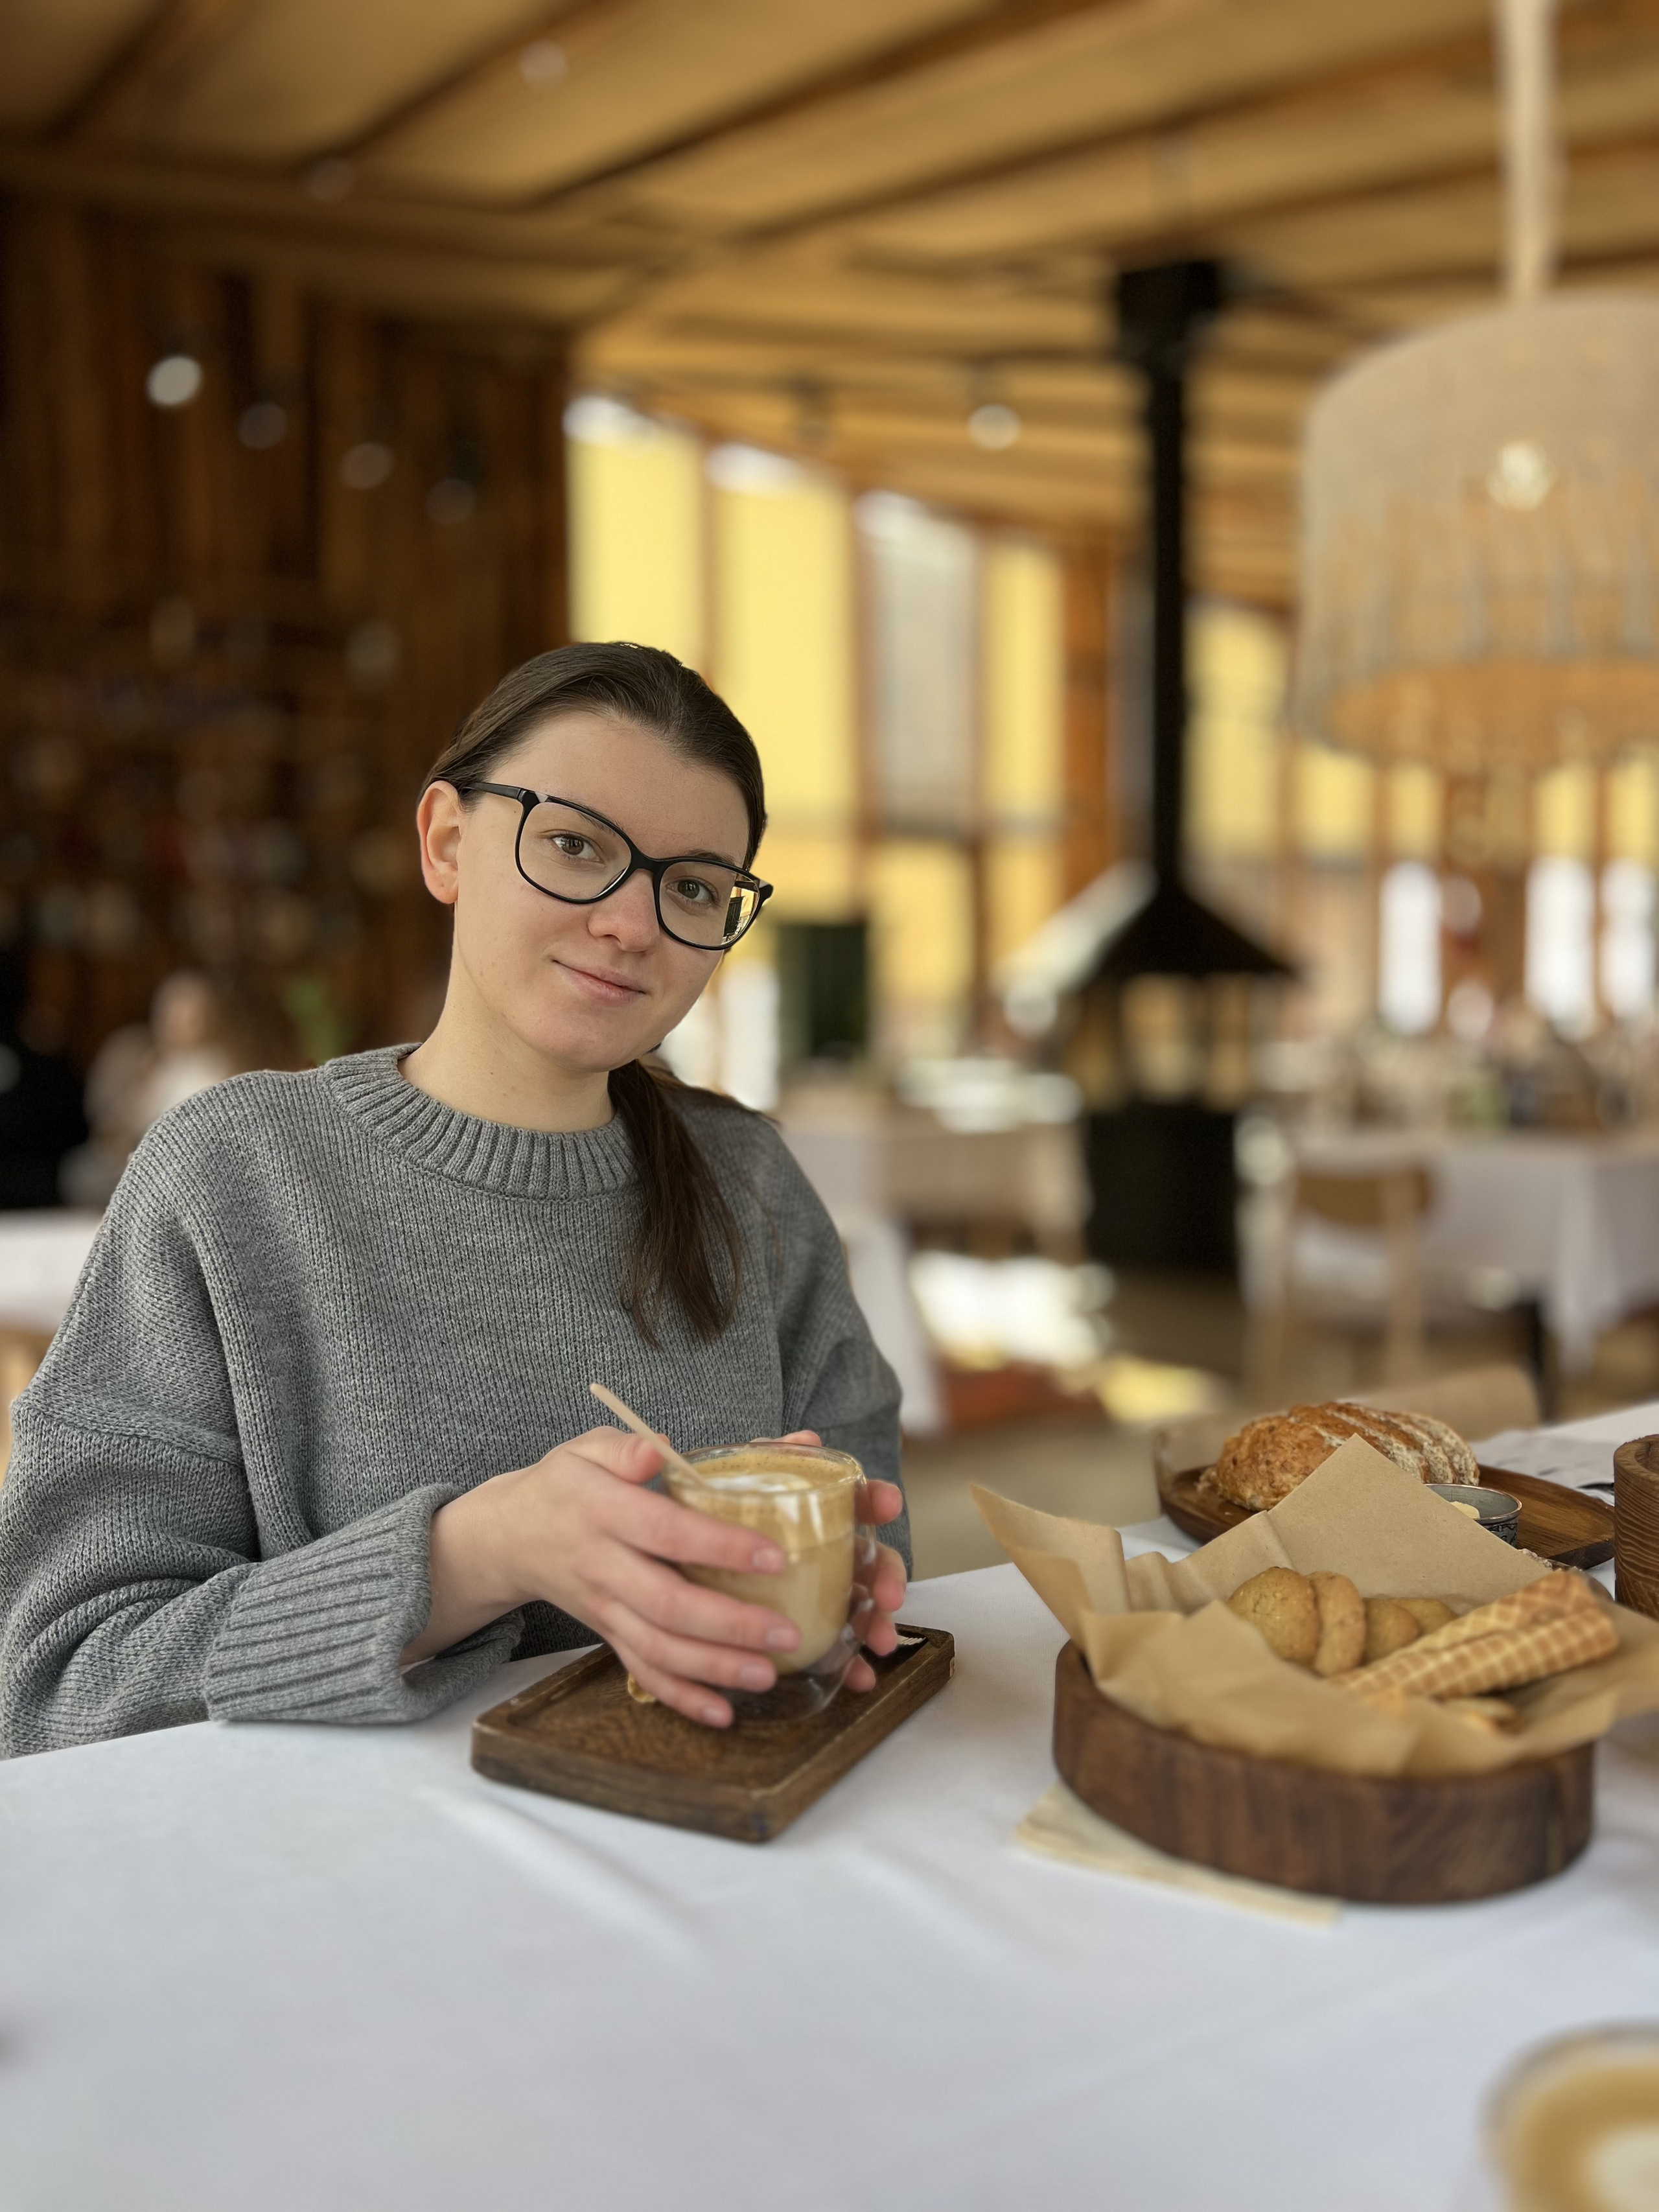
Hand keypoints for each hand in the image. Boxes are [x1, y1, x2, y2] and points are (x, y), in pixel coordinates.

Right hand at [406, 1426, 808, 1725]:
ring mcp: (604, 1608)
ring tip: (768, 1676)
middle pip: (667, 1605)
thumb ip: (625, 1448)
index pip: (667, 1533)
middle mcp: (603, 1567)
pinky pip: (641, 1672)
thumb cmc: (566, 1484)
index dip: (720, 1547)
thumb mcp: (586, 1449)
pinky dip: (680, 1698)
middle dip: (729, 1625)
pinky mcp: (606, 1634)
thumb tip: (661, 1451)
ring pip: (657, 1648)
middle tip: (786, 1633)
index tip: (774, 1557)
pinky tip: (722, 1713)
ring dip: (713, 1668)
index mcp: (604, 1512)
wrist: (510, 1536)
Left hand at [741, 1431, 906, 1695]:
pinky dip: (851, 1664)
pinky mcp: (809, 1627)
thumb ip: (771, 1457)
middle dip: (887, 1574)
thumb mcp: (738, 1483)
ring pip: (861, 1605)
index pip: (857, 1500)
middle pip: (869, 1558)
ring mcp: (823, 1591)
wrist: (693, 1558)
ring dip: (877, 1623)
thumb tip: (808, 1439)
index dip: (876, 1499)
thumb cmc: (723, 1515)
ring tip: (881, 1642)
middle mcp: (829, 1550)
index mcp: (818, 1512)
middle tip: (890, 1593)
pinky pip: (837, 1647)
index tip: (888, 1502)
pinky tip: (858, 1678)